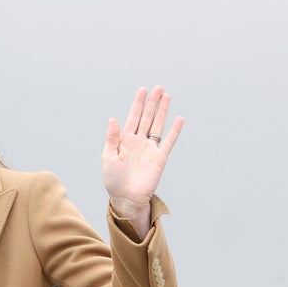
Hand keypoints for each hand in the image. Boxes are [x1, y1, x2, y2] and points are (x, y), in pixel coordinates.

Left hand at [102, 86, 183, 233]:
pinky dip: (174, 131)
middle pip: (147, 118)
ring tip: (166, 96)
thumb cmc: (114, 181)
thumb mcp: (108, 157)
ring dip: (162, 111)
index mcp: (125, 140)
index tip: (143, 90)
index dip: (138, 104)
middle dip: (152, 103)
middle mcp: (139, 142)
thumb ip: (112, 138)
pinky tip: (179, 119)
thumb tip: (113, 119)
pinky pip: (168, 142)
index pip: (133, 117)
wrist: (126, 198)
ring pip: (158, 125)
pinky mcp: (159, 158)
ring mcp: (150, 149)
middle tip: (158, 88)